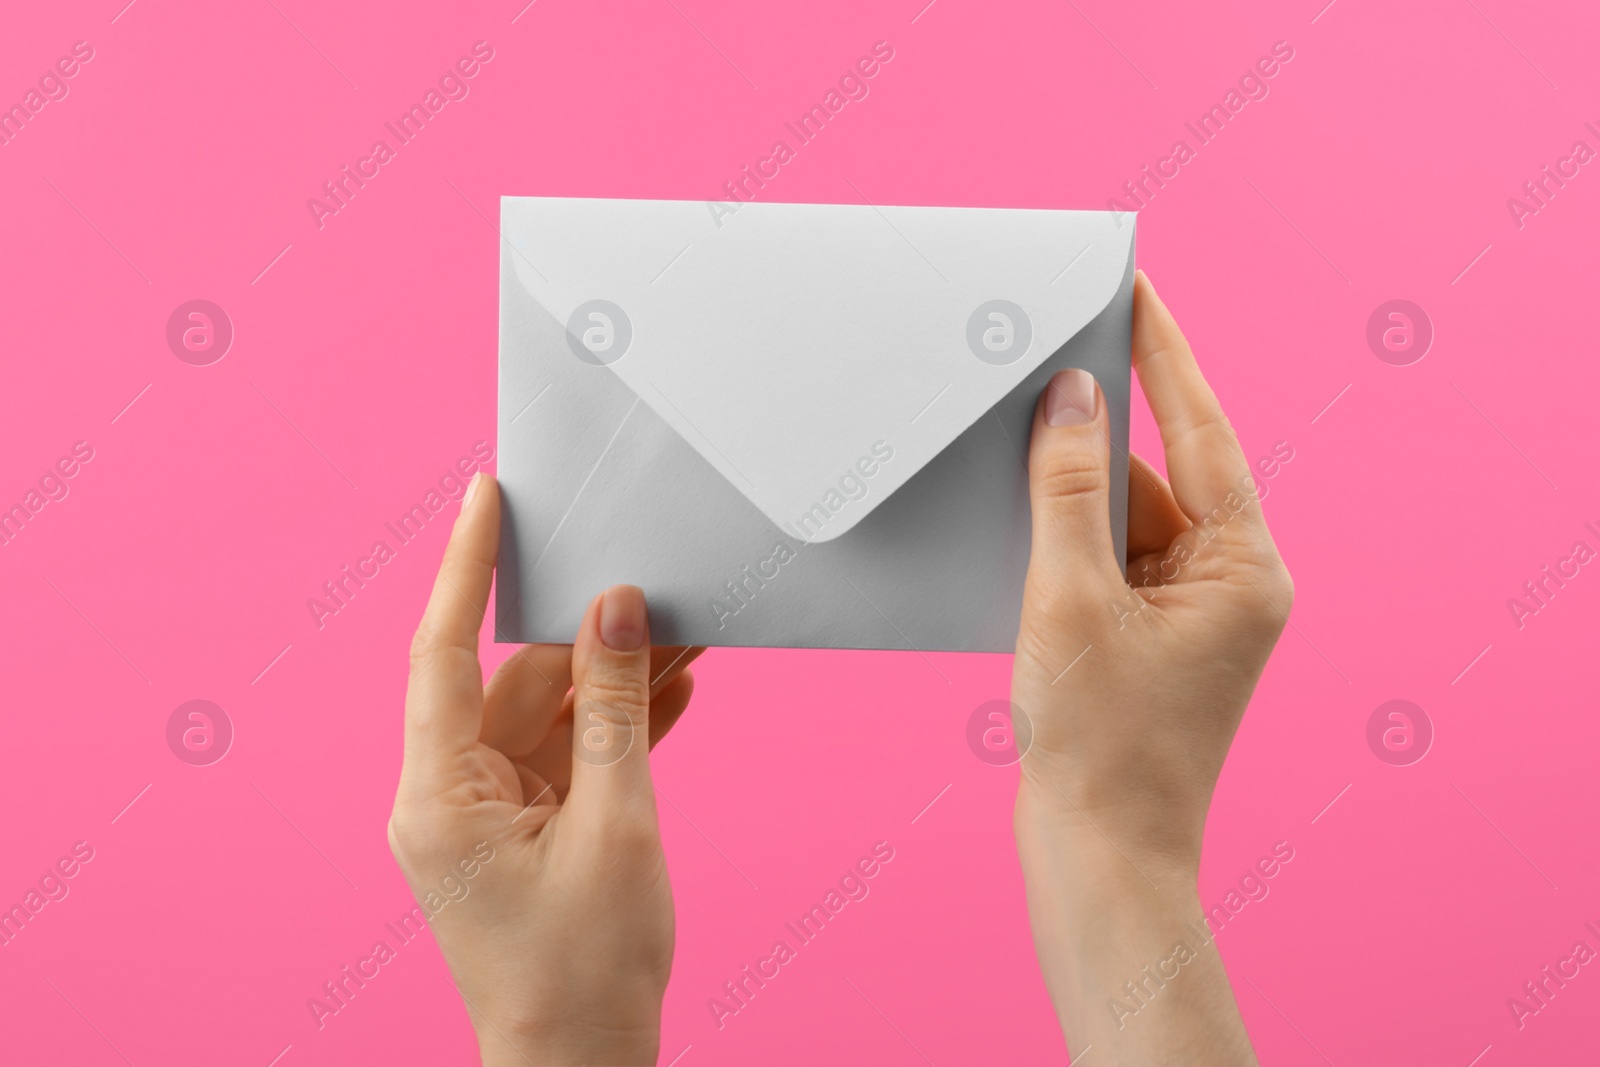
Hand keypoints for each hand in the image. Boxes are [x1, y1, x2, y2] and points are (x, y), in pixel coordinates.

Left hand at [388, 473, 701, 1064]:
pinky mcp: (531, 831)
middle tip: (652, 579)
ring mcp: (492, 815)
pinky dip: (620, 728)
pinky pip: (572, 757)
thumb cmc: (586, 969)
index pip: (442, 652)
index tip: (485, 496)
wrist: (586, 1064)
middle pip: (516, 682)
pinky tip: (677, 691)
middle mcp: (451, 796)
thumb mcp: (616, 823)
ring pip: (554, 716)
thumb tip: (616, 609)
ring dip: (617, 681)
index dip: (464, 567)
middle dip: (589, 635)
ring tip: (687, 632)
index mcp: (439, 795)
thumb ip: (616, 707)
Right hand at [1011, 272, 1290, 1064]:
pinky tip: (1014, 515)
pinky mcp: (1148, 637)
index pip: (1202, 432)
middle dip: (1101, 423)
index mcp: (1243, 569)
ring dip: (1072, 486)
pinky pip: (1108, 557)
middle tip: (1052, 348)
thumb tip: (1070, 397)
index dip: (1164, 356)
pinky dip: (1064, 535)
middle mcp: (1229, 583)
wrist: (1097, 856)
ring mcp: (1189, 613)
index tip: (1136, 288)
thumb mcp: (1073, 598)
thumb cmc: (1100, 744)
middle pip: (1163, 470)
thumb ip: (1069, 490)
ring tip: (1013, 439)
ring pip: (1128, 515)